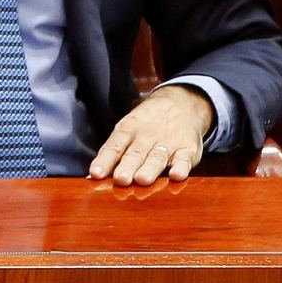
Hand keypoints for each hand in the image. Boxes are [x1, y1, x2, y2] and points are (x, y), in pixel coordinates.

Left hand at [88, 84, 214, 184]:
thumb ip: (113, 153)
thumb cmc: (147, 123)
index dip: (104, 160)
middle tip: (120, 179)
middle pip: (135, 153)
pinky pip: (184, 158)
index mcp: (128, 131)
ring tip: (142, 179)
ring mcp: (168, 143)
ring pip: (157, 157)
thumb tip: (94, 177)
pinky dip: (181, 167)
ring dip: (150, 168)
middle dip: (127, 167)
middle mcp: (146, 137)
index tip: (96, 174)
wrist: (181, 103)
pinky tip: (177, 175)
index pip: (113, 146)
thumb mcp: (128, 129)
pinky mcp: (187, 149)